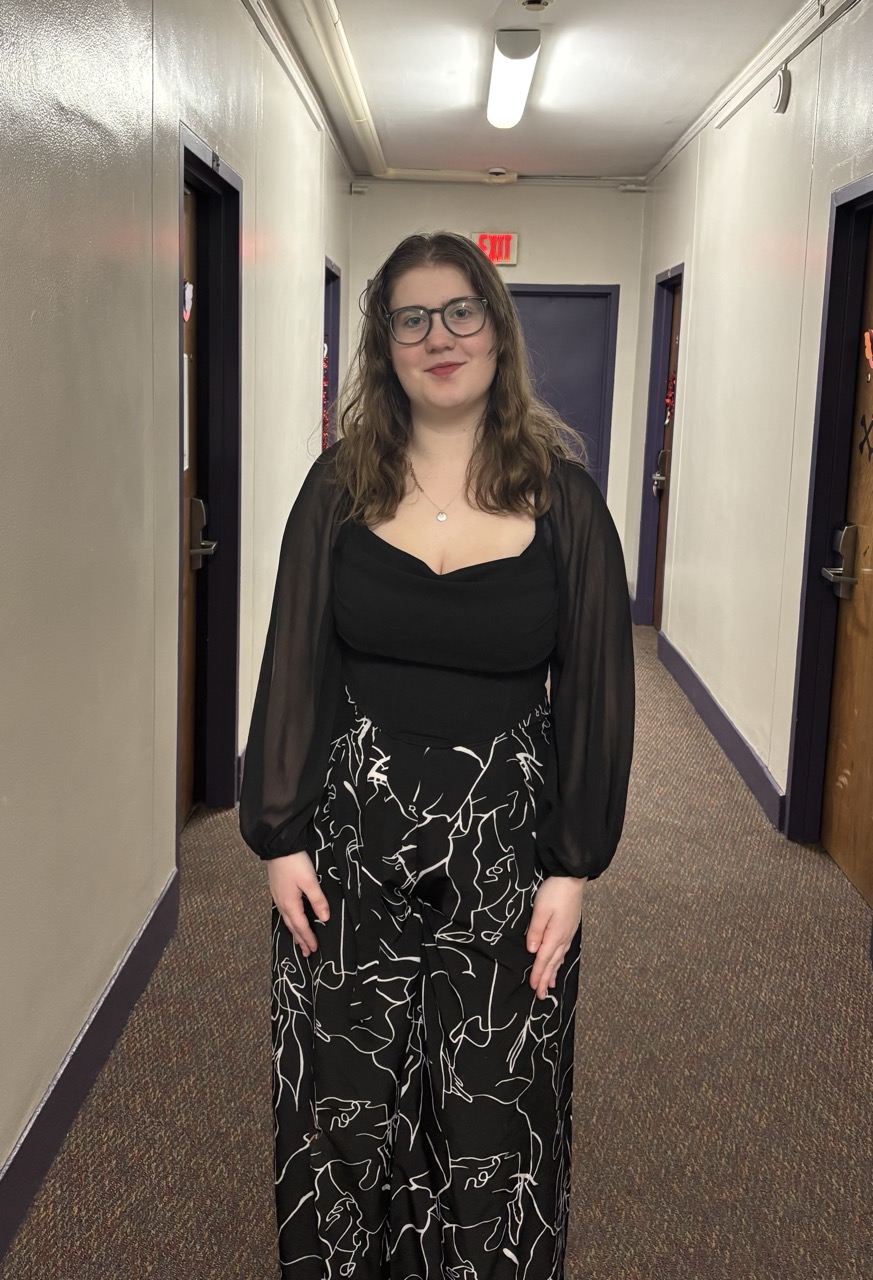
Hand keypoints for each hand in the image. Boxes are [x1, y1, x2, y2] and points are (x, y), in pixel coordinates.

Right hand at [267, 851, 329, 957]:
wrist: (277, 846)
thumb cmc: (294, 862)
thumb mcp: (310, 881)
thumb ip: (318, 900)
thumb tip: (325, 918)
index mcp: (290, 903)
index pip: (301, 926)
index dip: (308, 938)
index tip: (314, 949)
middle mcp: (282, 903)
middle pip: (292, 926)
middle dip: (300, 939)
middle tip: (306, 952)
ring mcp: (278, 896)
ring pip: (287, 919)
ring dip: (294, 931)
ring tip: (299, 941)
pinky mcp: (277, 889)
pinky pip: (284, 911)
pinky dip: (289, 920)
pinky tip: (291, 919)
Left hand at [525, 876, 584, 998]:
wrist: (572, 877)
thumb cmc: (554, 892)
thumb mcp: (540, 910)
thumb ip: (535, 930)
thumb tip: (532, 951)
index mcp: (555, 935)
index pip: (544, 959)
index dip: (538, 974)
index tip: (533, 988)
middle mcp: (563, 938)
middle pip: (553, 963)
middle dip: (546, 979)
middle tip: (541, 996)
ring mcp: (568, 933)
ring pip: (559, 958)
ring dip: (553, 973)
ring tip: (549, 986)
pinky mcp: (569, 928)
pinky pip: (563, 951)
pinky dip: (559, 962)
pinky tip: (558, 964)